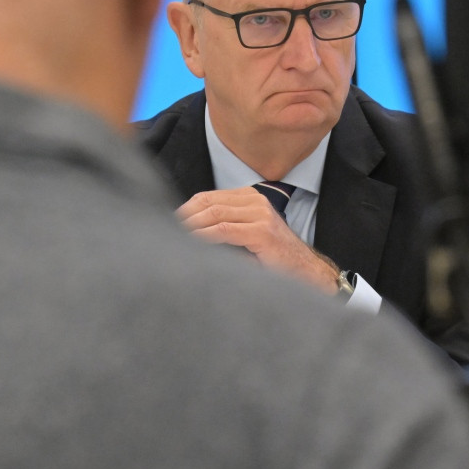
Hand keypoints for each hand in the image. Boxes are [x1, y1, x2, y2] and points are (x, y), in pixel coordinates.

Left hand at [177, 187, 338, 294]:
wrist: (306, 271)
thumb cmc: (274, 257)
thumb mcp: (248, 234)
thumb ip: (225, 225)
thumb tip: (185, 229)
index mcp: (251, 198)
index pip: (208, 197)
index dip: (185, 209)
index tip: (167, 223)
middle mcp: (256, 201)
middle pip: (207, 202)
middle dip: (183, 217)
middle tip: (163, 231)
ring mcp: (260, 215)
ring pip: (213, 214)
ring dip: (190, 227)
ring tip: (172, 238)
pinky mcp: (262, 232)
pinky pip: (223, 231)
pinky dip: (203, 237)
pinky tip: (191, 245)